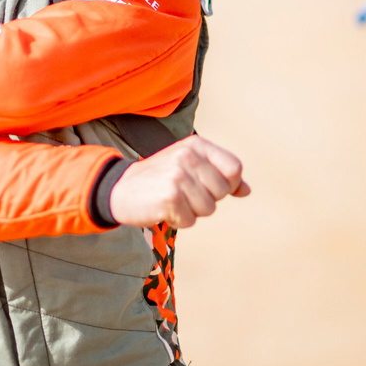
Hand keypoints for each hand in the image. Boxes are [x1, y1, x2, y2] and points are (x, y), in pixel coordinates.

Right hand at [108, 135, 249, 229]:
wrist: (119, 189)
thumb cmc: (159, 180)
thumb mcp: (190, 168)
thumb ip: (220, 176)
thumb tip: (247, 190)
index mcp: (196, 144)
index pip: (234, 168)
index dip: (229, 185)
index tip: (208, 188)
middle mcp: (187, 156)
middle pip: (222, 191)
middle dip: (206, 200)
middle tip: (182, 194)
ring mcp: (178, 175)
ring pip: (208, 209)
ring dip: (192, 212)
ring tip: (172, 201)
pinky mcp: (169, 196)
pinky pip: (191, 220)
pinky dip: (178, 221)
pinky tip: (163, 209)